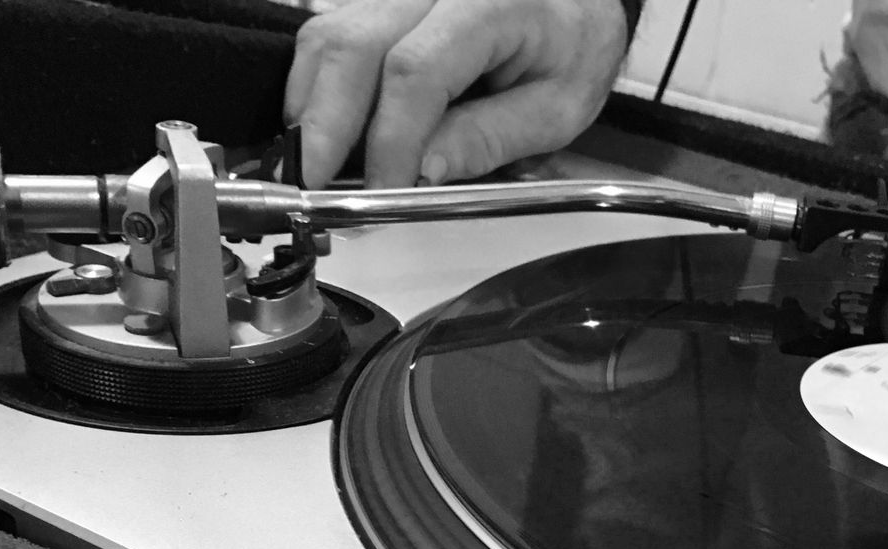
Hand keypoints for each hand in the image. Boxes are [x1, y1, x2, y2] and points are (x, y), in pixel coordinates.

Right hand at [285, 0, 627, 188]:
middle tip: (314, 186)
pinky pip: (332, 32)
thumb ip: (488, 138)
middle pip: (354, 47)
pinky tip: (323, 129)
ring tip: (313, 165)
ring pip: (329, 36)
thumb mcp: (556, 109)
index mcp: (491, 3)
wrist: (576, 3)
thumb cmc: (574, 45)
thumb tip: (422, 172)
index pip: (416, 73)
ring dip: (311, 106)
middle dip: (325, 126)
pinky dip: (319, 86)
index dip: (389, 140)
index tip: (381, 191)